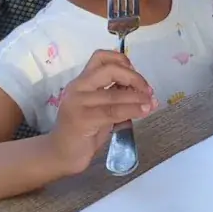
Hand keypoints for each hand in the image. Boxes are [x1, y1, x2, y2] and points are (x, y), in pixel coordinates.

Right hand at [45, 50, 156, 173]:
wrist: (61, 155)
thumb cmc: (82, 132)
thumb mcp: (100, 108)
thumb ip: (115, 96)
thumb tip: (141, 90)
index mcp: (82, 81)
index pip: (101, 57)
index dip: (122, 60)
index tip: (136, 74)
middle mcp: (78, 87)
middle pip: (109, 69)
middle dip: (134, 77)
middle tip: (148, 90)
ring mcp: (78, 102)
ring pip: (114, 93)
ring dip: (138, 97)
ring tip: (151, 103)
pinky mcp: (82, 119)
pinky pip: (113, 111)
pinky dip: (133, 110)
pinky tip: (144, 112)